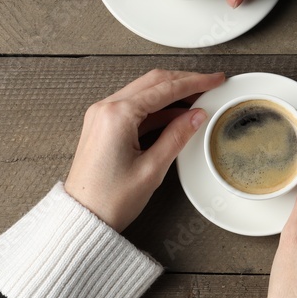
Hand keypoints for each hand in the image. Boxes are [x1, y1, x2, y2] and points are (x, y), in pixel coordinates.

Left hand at [64, 70, 225, 231]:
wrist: (82, 217)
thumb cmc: (109, 200)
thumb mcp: (152, 169)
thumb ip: (177, 136)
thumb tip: (197, 116)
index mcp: (117, 115)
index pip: (164, 89)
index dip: (194, 82)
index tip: (213, 80)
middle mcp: (106, 108)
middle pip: (152, 82)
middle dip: (183, 80)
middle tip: (209, 83)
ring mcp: (102, 115)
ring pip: (143, 91)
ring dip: (170, 92)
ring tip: (196, 98)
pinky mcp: (102, 125)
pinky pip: (133, 106)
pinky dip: (156, 107)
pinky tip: (175, 113)